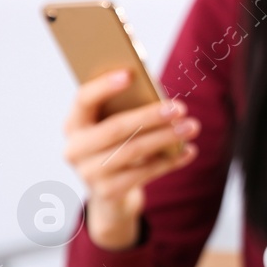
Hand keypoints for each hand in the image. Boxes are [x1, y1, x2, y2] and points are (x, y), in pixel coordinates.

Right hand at [62, 69, 198, 249]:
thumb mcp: (115, 124)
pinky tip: (188, 151)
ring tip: (192, 126)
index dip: (104, 86)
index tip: (130, 74)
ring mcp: (88, 173)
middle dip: (150, 116)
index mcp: (74, 123)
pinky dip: (169, 161)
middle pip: (115, 128)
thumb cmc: (118, 144)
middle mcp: (75, 149)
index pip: (83, 100)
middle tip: (180, 107)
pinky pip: (144, 173)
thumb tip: (155, 87)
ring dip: (166, 137)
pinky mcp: (108, 192)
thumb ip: (128, 105)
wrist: (111, 192)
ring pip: (133, 151)